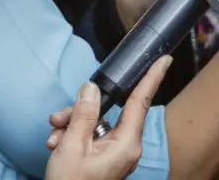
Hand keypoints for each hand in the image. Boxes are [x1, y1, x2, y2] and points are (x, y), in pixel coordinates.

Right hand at [44, 57, 171, 179]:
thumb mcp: (72, 146)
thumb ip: (84, 114)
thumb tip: (92, 89)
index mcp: (127, 144)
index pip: (141, 102)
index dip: (152, 78)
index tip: (164, 60)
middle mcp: (127, 147)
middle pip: (109, 112)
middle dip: (81, 110)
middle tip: (59, 117)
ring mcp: (117, 153)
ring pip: (96, 123)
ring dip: (72, 125)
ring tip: (53, 137)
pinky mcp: (106, 158)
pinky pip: (92, 136)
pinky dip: (73, 136)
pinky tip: (56, 143)